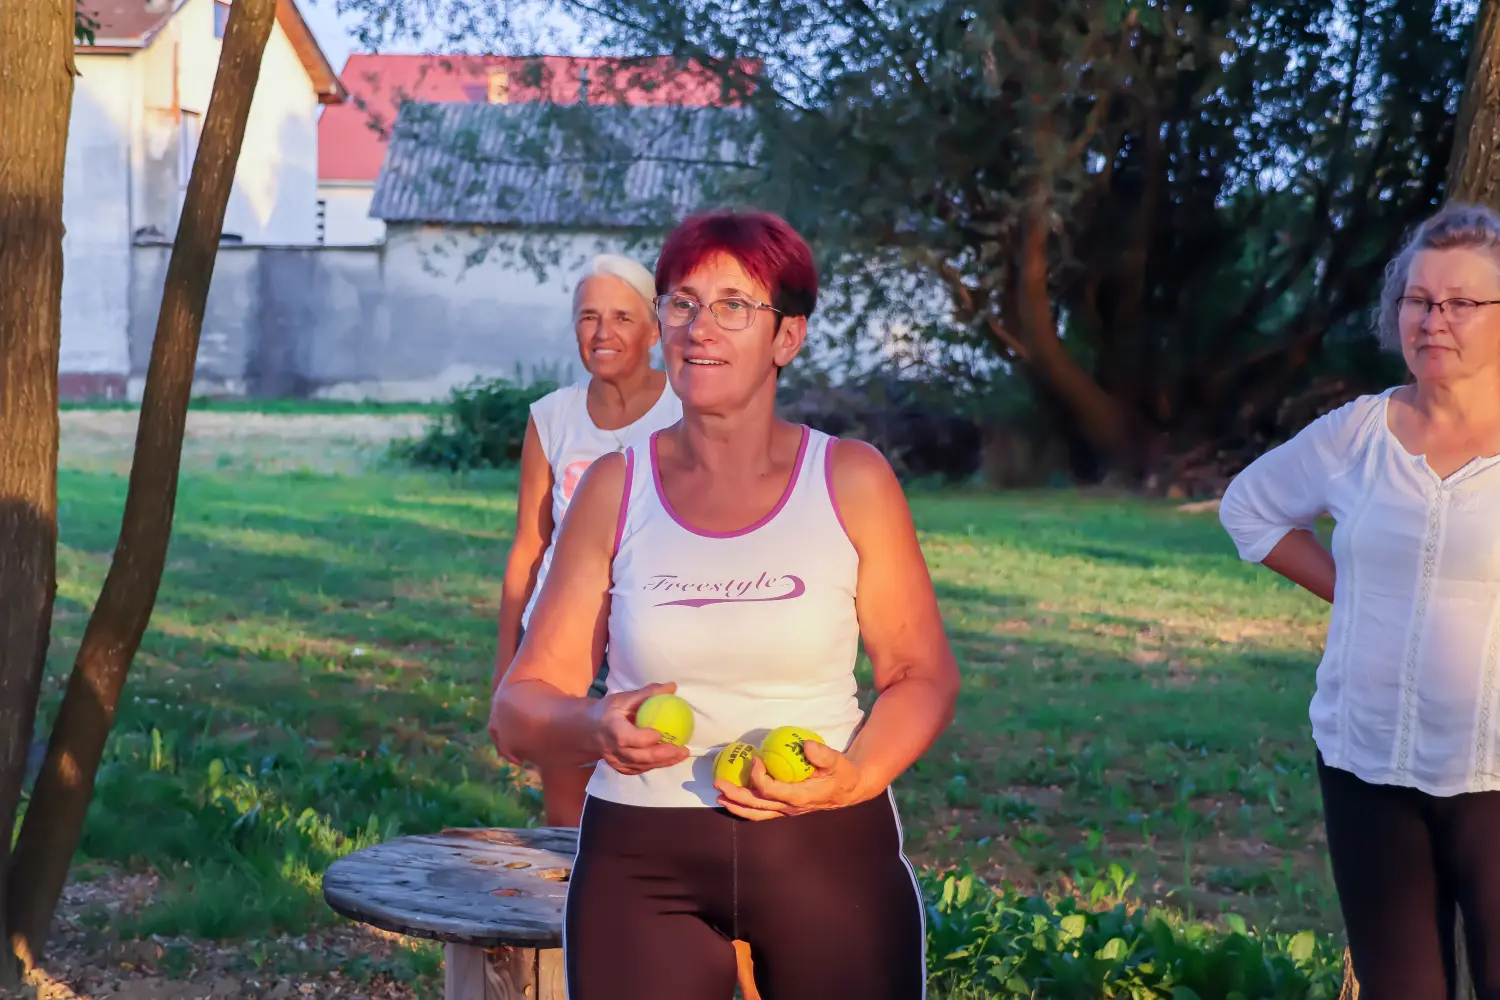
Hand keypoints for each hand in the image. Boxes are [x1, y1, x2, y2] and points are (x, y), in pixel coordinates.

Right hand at [593, 683, 690, 775]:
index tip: (662, 732)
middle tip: (682, 749)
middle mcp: (613, 749)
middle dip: (663, 755)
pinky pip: (640, 769)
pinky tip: (670, 759)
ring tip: (682, 754)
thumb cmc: (609, 711)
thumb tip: (672, 686)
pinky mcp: (621, 768)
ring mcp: (616, 762)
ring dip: (664, 762)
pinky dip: (656, 765)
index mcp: (612, 730)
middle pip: (639, 757)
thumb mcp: (625, 698)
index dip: (646, 738)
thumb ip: (648, 693)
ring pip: (642, 766)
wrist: (591, 729)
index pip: (629, 738)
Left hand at [714, 740, 868, 820]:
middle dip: (736, 795)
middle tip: (718, 783)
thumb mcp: (838, 761)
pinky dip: (746, 807)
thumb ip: (824, 755)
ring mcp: (787, 810)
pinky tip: (735, 799)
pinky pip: (762, 811)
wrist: (849, 788)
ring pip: (757, 813)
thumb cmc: (842, 773)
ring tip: (719, 796)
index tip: (755, 758)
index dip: (758, 776)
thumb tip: (806, 745)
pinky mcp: (785, 808)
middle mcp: (790, 807)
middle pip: (757, 805)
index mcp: (800, 796)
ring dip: (737, 805)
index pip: (771, 790)